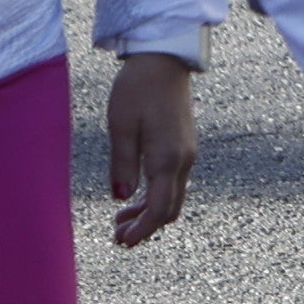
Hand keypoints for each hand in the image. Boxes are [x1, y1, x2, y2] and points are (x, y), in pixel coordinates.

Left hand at [102, 52, 197, 245]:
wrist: (163, 61)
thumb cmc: (137, 90)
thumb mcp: (121, 128)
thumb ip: (122, 165)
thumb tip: (121, 197)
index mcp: (168, 158)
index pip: (161, 208)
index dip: (143, 230)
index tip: (123, 242)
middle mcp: (184, 160)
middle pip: (171, 207)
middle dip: (146, 226)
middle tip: (117, 236)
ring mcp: (186, 153)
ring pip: (173, 195)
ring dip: (149, 212)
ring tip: (120, 219)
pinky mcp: (182, 145)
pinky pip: (173, 181)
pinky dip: (155, 195)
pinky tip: (135, 195)